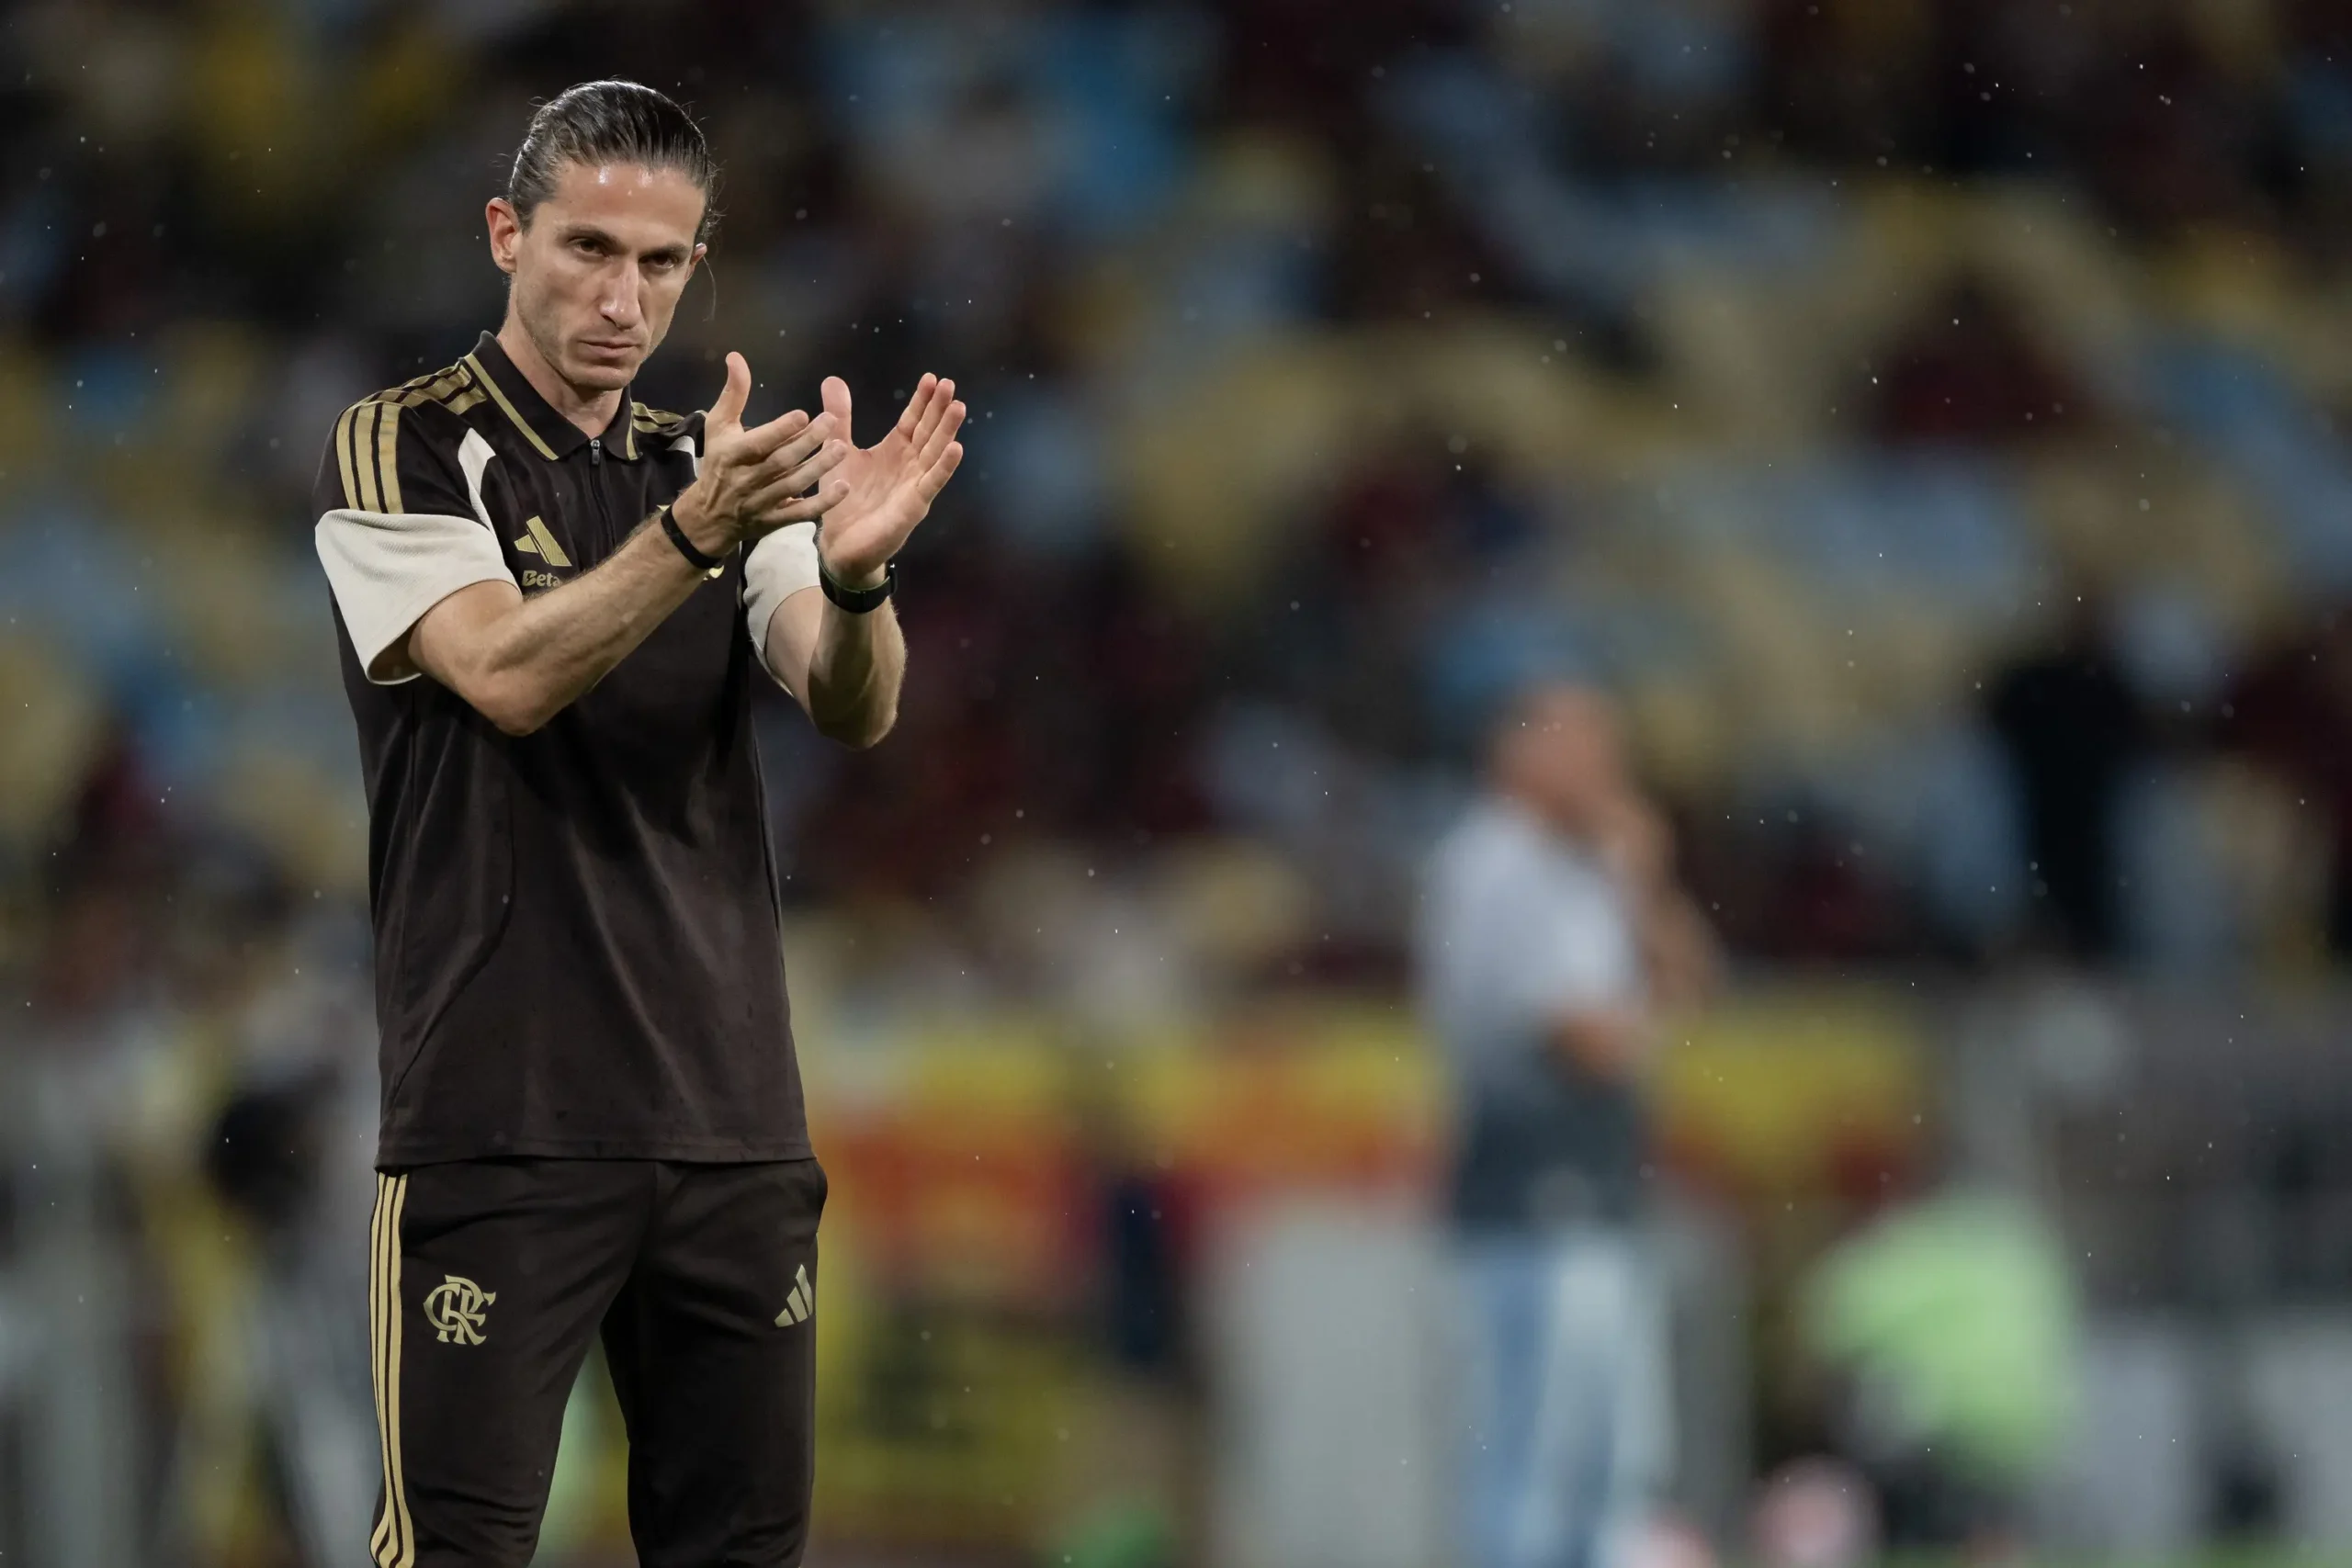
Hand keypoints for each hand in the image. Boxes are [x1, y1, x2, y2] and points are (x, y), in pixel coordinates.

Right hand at [670, 352, 850, 554]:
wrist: (709, 516)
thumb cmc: (719, 462)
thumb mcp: (719, 426)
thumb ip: (733, 394)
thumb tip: (736, 357)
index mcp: (732, 454)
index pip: (758, 442)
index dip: (780, 429)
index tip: (804, 414)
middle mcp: (747, 480)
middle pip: (780, 462)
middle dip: (806, 443)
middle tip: (832, 422)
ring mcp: (762, 503)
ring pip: (793, 485)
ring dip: (819, 468)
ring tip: (841, 448)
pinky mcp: (775, 521)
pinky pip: (800, 513)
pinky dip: (822, 503)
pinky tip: (843, 487)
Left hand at [812, 373, 965, 585]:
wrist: (838, 543)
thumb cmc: (842, 498)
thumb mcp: (838, 449)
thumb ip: (840, 417)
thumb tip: (833, 379)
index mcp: (895, 451)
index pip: (913, 421)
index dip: (922, 401)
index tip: (931, 378)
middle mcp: (910, 465)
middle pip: (928, 432)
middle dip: (939, 409)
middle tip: (949, 384)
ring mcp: (915, 485)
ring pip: (935, 453)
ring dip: (947, 431)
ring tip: (958, 408)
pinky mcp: (914, 506)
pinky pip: (932, 483)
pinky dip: (945, 466)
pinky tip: (957, 448)